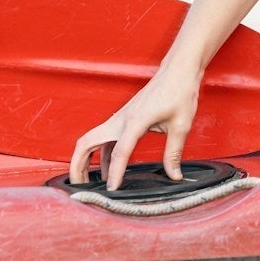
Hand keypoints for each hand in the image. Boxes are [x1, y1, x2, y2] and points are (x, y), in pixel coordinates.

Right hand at [68, 61, 202, 190]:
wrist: (178, 71)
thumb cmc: (180, 92)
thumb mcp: (181, 125)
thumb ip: (174, 153)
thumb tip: (175, 175)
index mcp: (134, 121)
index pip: (119, 152)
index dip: (115, 172)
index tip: (112, 189)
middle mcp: (121, 119)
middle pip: (86, 143)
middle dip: (78, 165)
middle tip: (80, 187)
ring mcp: (120, 118)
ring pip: (91, 140)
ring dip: (85, 160)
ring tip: (90, 182)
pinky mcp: (124, 118)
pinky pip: (105, 139)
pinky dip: (101, 154)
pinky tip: (108, 168)